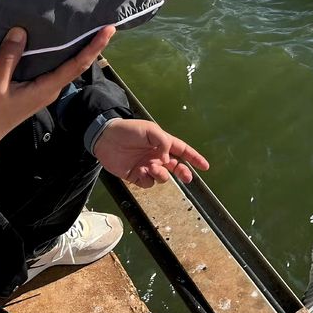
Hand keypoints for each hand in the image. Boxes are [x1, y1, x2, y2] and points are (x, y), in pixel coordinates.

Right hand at [0, 25, 114, 169]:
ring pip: (67, 66)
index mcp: (47, 89)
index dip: (94, 47)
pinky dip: (62, 54)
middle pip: (78, 64)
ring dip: (79, 49)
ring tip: (89, 30)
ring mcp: (44, 90)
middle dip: (93, 46)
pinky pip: (55, 68)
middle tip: (105, 25)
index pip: (77, 64)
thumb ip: (9, 58)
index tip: (108, 31)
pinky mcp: (36, 89)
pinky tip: (59, 43)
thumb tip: (21, 31)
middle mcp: (51, 89)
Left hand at [93, 118, 208, 187]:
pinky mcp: (136, 176)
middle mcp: (157, 156)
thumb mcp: (150, 130)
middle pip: (176, 167)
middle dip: (183, 172)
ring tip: (151, 167)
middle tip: (187, 178)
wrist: (106, 139)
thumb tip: (169, 159)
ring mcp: (147, 166)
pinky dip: (147, 179)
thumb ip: (164, 142)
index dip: (194, 158)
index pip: (182, 151)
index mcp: (163, 143)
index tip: (205, 166)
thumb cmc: (129, 130)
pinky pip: (148, 183)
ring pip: (162, 177)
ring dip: (160, 174)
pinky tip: (141, 172)